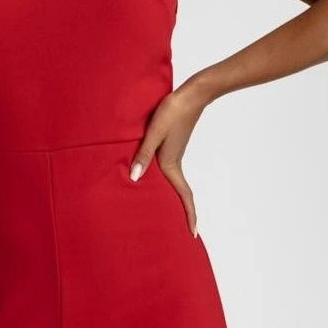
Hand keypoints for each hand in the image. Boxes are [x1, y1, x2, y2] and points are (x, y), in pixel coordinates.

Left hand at [128, 82, 206, 235]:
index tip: (193, 233)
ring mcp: (175, 153)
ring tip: (169, 209)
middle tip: (184, 229)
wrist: (191, 94)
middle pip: (180, 193)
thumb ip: (143, 155)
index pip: (183, 196)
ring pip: (174, 181)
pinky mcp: (173, 144)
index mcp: (171, 164)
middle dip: (183, 211)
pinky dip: (167, 180)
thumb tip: (134, 178)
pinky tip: (156, 177)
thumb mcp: (154, 133)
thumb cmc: (172, 112)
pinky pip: (170, 169)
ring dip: (175, 196)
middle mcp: (174, 162)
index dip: (189, 215)